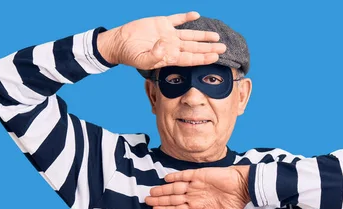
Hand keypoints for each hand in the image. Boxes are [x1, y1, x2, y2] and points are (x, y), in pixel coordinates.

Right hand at [98, 11, 226, 68]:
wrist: (119, 43)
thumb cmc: (129, 55)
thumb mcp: (142, 59)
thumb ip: (155, 56)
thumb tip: (166, 46)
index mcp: (168, 56)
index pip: (190, 58)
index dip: (203, 57)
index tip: (215, 57)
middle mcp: (171, 46)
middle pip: (194, 47)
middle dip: (209, 48)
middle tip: (223, 49)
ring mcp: (167, 34)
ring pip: (190, 35)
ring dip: (203, 35)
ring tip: (216, 37)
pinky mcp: (161, 23)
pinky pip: (177, 19)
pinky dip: (186, 17)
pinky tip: (196, 15)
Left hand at [144, 166, 250, 208]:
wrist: (244, 186)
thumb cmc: (235, 202)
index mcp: (197, 206)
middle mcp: (193, 195)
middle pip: (172, 199)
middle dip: (159, 200)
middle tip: (146, 200)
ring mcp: (195, 185)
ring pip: (175, 188)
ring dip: (163, 190)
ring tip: (151, 192)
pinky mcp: (200, 175)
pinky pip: (184, 176)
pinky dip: (175, 177)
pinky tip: (166, 178)